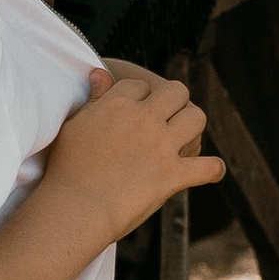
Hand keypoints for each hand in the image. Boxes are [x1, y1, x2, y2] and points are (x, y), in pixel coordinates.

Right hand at [44, 60, 224, 242]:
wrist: (75, 207)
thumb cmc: (66, 168)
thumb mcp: (74, 125)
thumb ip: (93, 99)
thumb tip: (99, 72)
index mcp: (118, 104)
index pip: (139, 85)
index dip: (139, 95)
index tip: (135, 107)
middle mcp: (144, 119)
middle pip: (175, 91)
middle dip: (174, 99)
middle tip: (168, 114)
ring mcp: (161, 147)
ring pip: (196, 118)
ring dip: (193, 125)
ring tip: (185, 135)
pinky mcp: (172, 175)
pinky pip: (206, 167)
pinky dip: (211, 169)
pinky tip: (211, 171)